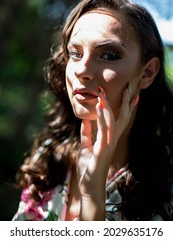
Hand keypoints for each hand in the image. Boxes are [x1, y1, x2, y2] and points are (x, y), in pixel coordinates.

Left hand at [77, 86, 136, 219]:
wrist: (90, 187)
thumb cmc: (89, 168)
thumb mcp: (86, 148)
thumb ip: (87, 134)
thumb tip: (85, 121)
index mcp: (109, 139)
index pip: (120, 120)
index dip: (125, 107)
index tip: (130, 94)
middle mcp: (112, 140)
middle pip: (122, 118)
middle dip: (126, 104)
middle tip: (130, 88)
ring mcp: (108, 145)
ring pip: (113, 122)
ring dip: (109, 107)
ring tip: (105, 94)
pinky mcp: (102, 150)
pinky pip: (103, 131)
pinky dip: (102, 118)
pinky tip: (99, 107)